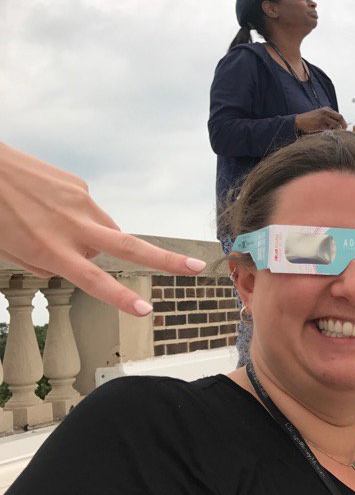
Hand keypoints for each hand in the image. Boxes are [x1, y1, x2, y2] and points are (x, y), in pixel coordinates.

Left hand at [0, 143, 205, 315]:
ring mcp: (79, 202)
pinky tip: (50, 207)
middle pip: (129, 247)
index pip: (93, 279)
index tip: (145, 310)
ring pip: (103, 230)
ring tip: (57, 229)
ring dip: (94, 238)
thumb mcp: (11, 249)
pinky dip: (76, 215)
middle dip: (166, 260)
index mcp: (51, 248)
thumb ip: (46, 263)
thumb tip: (77, 262)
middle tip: (196, 267)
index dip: (120, 297)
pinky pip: (87, 209)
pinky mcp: (78, 185)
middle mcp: (71, 225)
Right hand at [295, 107, 345, 133]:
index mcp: (326, 109)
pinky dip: (332, 133)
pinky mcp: (319, 124)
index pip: (339, 115)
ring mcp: (323, 118)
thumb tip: (338, 125)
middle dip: (344, 125)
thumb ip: (329, 118)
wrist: (299, 121)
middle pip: (340, 118)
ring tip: (335, 134)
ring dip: (337, 130)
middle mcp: (325, 112)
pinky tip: (330, 135)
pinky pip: (329, 130)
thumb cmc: (310, 120)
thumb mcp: (320, 115)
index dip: (343, 122)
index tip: (344, 127)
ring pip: (336, 125)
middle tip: (344, 131)